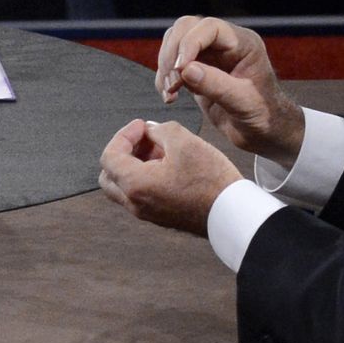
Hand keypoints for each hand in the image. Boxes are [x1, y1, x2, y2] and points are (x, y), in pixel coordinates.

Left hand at [97, 118, 241, 236]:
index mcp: (135, 185)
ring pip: (124, 186)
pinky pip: (140, 195)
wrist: (233, 214)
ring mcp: (147, 213)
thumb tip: (150, 131)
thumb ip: (160, 130)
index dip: (124, 134)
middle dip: (123, 151)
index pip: (109, 156)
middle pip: (109, 174)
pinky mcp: (160, 216)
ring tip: (160, 149)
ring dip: (134, 164)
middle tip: (144, 138)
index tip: (142, 125)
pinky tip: (168, 164)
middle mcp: (135, 203)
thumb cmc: (210, 180)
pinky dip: (145, 177)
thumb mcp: (184, 141)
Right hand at [155, 15, 304, 165]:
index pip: (210, 28)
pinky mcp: (197, 70)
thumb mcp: (244, 103)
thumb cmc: (266, 117)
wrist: (265, 134)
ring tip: (170, 91)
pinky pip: (172, 63)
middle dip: (173, 53)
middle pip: (187, 28)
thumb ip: (217, 85)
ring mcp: (210, 56)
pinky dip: (164, 78)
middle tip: (173, 82)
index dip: (190, 43)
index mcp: (243, 44)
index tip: (180, 68)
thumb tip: (186, 69)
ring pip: (175, 42)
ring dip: (166, 66)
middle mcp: (225, 45)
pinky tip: (170, 96)